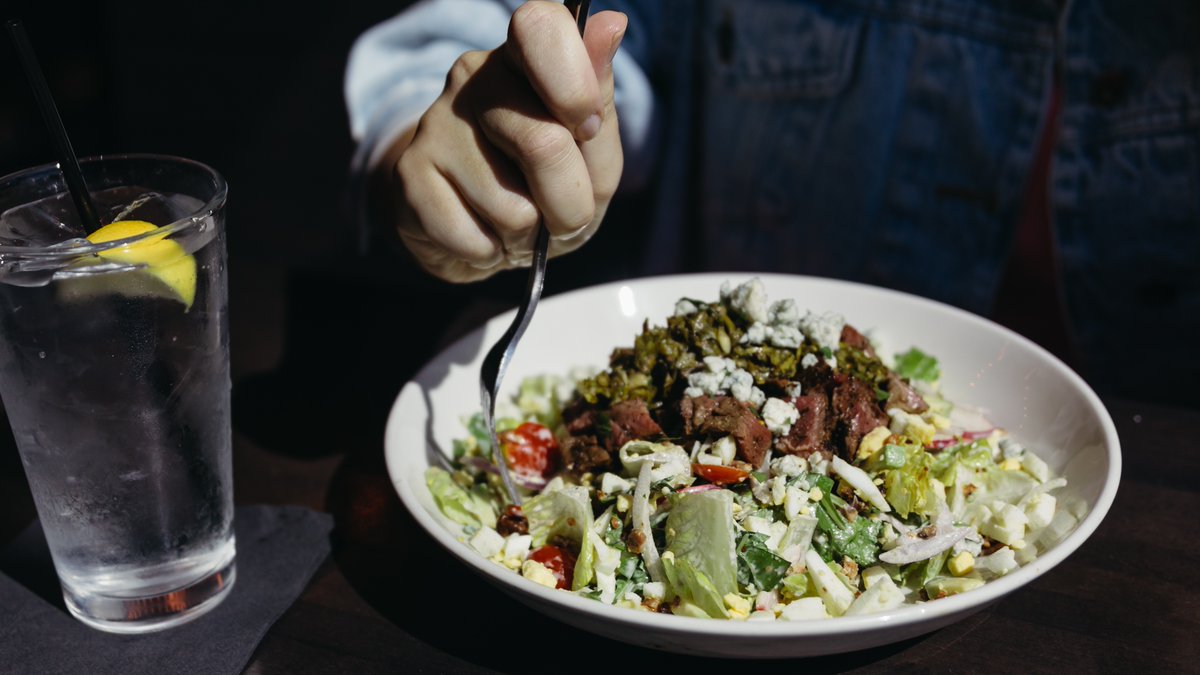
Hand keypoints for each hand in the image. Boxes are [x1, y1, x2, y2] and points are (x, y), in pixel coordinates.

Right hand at [386, 2, 626, 281]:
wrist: (480, 237)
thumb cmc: (547, 188)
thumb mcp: (593, 156)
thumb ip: (600, 101)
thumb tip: (611, 24)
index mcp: (523, 57)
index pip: (541, 26)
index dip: (574, 84)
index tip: (586, 128)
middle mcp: (472, 78)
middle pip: (542, 142)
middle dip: (568, 200)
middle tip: (560, 208)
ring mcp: (434, 124)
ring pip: (510, 205)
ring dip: (527, 232)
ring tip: (515, 220)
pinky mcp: (409, 175)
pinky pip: (472, 236)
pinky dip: (490, 251)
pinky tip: (481, 232)